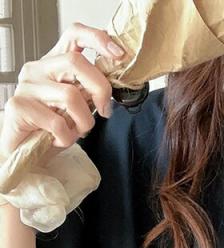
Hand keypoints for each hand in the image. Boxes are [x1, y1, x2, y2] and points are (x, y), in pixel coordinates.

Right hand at [0, 22, 125, 160]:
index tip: (119, 55)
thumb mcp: (79, 108)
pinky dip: (66, 137)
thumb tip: (111, 88)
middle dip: (100, 89)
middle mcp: (39, 69)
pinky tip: (58, 140)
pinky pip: (57, 122)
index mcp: (55, 64)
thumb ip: (91, 92)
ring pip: (70, 95)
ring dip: (83, 121)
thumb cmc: (53, 130)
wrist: (26, 152)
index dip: (98, 39)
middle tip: (104, 111)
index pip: (75, 35)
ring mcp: (27, 86)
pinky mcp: (19, 106)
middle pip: (77, 62)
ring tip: (75, 132)